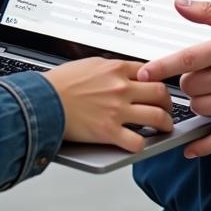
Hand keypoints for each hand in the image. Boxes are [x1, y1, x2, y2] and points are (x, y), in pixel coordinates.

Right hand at [45, 58, 173, 152]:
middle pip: (160, 93)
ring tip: (163, 128)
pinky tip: (139, 144)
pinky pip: (138, 142)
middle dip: (168, 103)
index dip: (158, 81)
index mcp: (116, 68)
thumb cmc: (60, 83)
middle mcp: (121, 88)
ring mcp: (117, 110)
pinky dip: (142, 146)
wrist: (42, 99)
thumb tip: (123, 73)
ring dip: (165, 125)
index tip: (158, 89)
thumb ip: (111, 68)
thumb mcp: (89, 64)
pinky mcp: (109, 132)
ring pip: (158, 117)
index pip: (151, 72)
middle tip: (166, 109)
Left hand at [136, 0, 210, 157]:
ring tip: (207, 90)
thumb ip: (209, 11)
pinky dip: (203, 145)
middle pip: (190, 86)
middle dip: (187, 80)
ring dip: (197, 101)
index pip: (186, 59)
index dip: (160, 67)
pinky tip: (190, 147)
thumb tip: (180, 4)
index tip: (143, 73)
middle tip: (197, 73)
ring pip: (201, 108)